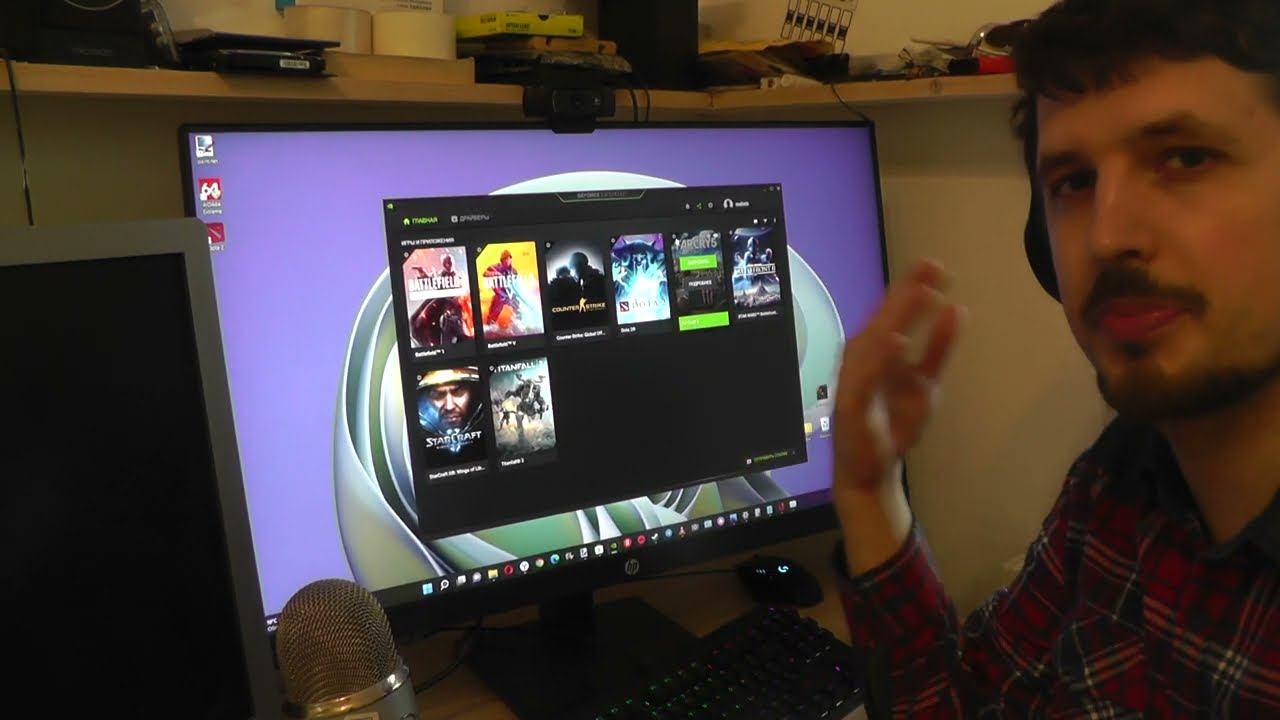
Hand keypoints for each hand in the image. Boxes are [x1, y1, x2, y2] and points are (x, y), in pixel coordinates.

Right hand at [833, 260, 964, 570]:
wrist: (871, 470)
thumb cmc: (893, 423)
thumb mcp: (927, 383)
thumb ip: (938, 348)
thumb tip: (957, 308)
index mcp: (879, 348)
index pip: (896, 312)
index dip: (914, 286)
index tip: (938, 265)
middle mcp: (862, 357)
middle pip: (885, 318)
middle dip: (906, 292)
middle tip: (931, 267)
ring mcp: (854, 378)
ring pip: (875, 340)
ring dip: (896, 316)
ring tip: (920, 294)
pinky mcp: (851, 403)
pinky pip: (865, 377)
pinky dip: (879, 358)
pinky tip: (896, 340)